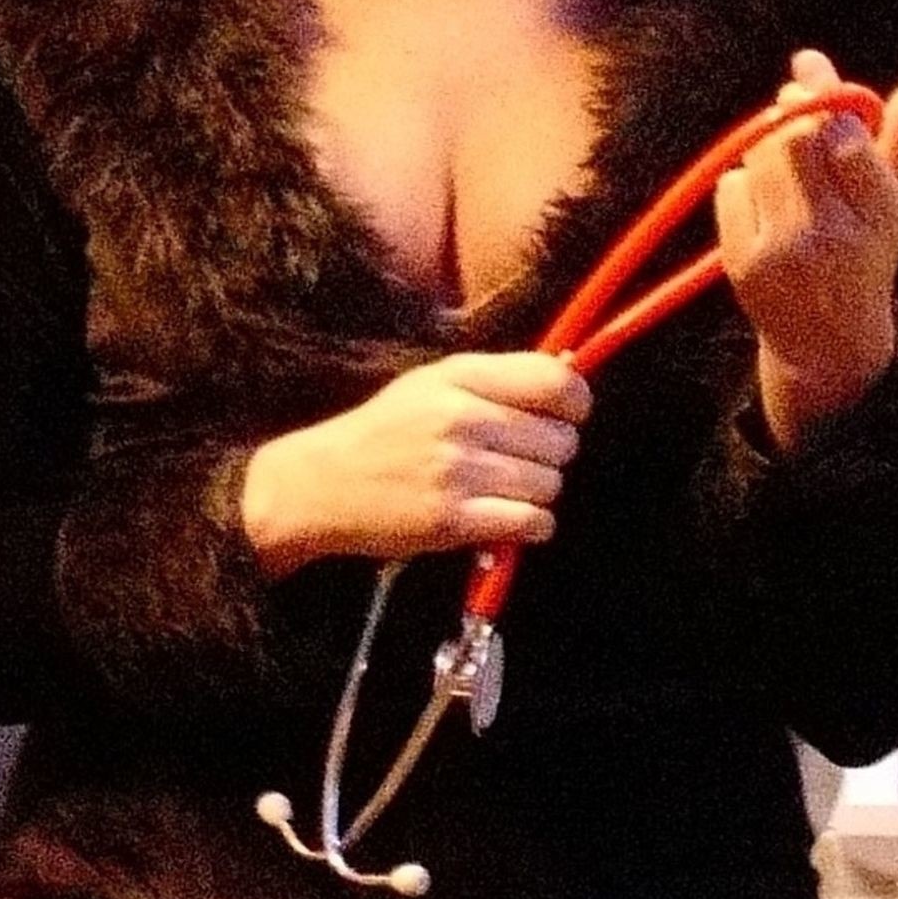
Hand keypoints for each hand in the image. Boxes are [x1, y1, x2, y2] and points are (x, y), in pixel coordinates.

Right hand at [237, 351, 589, 578]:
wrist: (321, 484)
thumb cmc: (385, 431)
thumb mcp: (433, 384)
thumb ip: (498, 378)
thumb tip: (570, 372)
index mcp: (459, 377)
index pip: (554, 382)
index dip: (576, 402)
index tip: (568, 415)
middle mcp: (461, 419)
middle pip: (561, 441)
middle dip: (551, 454)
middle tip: (522, 460)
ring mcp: (456, 471)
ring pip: (550, 484)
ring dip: (538, 493)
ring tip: (504, 490)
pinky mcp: (452, 520)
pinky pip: (531, 523)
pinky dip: (530, 526)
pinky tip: (508, 519)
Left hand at [715, 49, 897, 445]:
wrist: (826, 341)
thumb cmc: (867, 256)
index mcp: (880, 218)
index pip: (846, 140)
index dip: (827, 99)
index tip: (815, 78)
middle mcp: (832, 236)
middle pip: (794, 139)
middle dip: (792, 111)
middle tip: (794, 99)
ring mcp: (782, 251)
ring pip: (759, 156)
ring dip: (768, 143)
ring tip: (785, 156)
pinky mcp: (742, 262)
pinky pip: (731, 186)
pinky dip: (744, 180)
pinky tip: (765, 200)